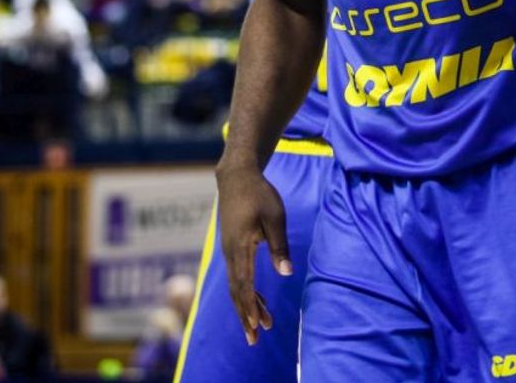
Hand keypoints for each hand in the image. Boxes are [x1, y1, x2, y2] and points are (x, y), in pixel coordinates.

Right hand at [216, 160, 291, 344]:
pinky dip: (245, 292)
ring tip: (259, 326)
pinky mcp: (232, 248)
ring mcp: (229, 251)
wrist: (236, 177)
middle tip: (254, 339)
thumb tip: (286, 273)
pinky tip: (257, 301)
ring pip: (235, 286)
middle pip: (236, 291)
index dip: (250, 305)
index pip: (244, 283)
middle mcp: (230, 252)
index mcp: (240, 246)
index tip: (256, 324)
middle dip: (245, 316)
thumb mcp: (275, 217)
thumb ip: (280, 246)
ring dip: (246, 306)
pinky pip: (236, 276)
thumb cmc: (259, 194)